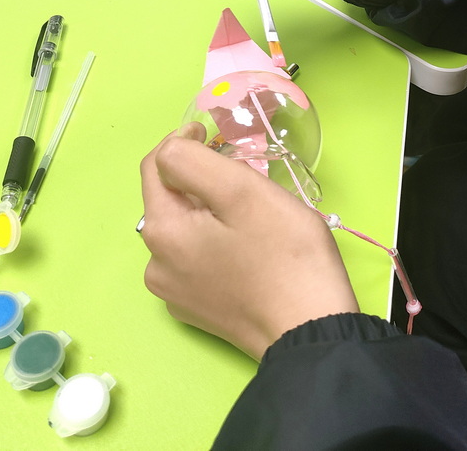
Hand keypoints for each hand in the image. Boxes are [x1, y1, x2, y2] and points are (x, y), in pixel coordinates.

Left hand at [140, 123, 359, 360]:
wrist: (311, 331)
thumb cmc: (283, 254)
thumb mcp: (241, 191)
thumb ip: (194, 161)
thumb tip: (174, 148)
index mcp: (161, 232)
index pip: (156, 165)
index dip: (185, 141)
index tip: (216, 134)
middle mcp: (156, 264)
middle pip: (170, 200)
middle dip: (200, 179)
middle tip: (244, 176)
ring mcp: (175, 293)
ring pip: (185, 230)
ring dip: (208, 212)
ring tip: (250, 214)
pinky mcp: (198, 311)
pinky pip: (197, 260)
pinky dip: (215, 243)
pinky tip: (247, 249)